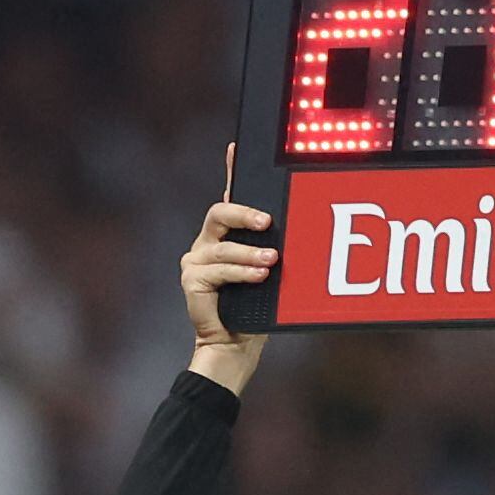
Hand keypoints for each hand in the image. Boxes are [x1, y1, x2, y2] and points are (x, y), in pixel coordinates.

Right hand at [182, 162, 274, 397]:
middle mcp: (208, 243)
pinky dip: (240, 273)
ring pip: (223, 245)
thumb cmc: (258, 311)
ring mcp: (196, 260)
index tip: (236, 146)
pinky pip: (217, 269)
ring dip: (250, 253)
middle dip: (244, 212)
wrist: (236, 348)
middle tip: (266, 221)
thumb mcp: (272, 274)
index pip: (231, 196)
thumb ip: (276, 250)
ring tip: (271, 263)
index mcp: (228, 237)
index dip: (231, 168)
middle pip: (220, 212)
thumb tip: (304, 230)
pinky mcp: (191, 280)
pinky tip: (258, 277)